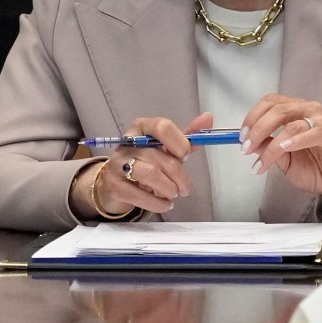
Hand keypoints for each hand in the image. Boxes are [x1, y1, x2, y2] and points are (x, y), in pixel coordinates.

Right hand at [74, 115, 210, 218]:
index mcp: (142, 127)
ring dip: (169, 189)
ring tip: (173, 194)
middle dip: (179, 177)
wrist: (116, 180)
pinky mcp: (113, 184)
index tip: (185, 156)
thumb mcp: (167, 148)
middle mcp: (127, 142)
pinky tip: (164, 204)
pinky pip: (140, 195)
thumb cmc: (147, 161)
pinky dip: (158, 203)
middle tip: (185, 188)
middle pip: (160, 157)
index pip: (162, 127)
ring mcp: (118, 163)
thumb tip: (208, 118)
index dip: (179, 143)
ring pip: (150, 174)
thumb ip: (187, 137)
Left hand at [241, 96, 321, 206]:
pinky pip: (313, 133)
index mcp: (296, 111)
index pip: (271, 102)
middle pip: (278, 110)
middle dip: (257, 129)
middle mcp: (310, 110)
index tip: (241, 137)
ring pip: (292, 123)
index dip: (253, 117)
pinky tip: (284, 150)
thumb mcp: (284, 160)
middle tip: (246, 148)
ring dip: (272, 144)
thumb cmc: (315, 168)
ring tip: (261, 162)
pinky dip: (295, 141)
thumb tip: (249, 142)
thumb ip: (268, 148)